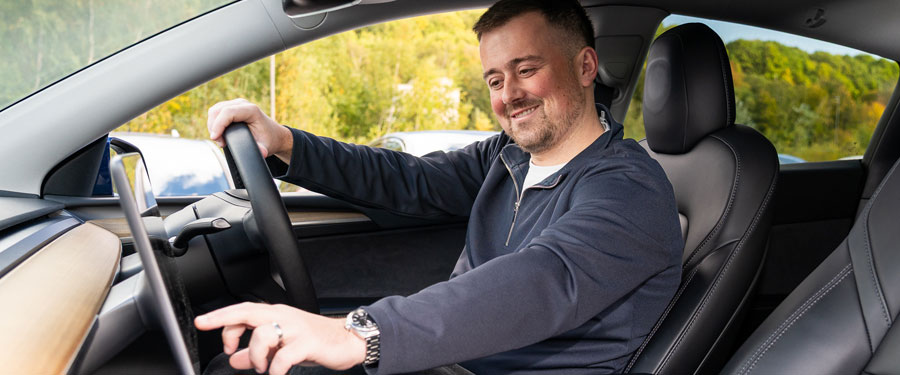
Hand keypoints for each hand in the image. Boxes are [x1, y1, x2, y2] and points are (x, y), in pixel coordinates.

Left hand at [195, 302, 365, 373]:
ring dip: (256, 355)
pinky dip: (275, 369)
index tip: (205, 325)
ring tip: (262, 367)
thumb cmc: (314, 341)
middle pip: (248, 311)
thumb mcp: (281, 347)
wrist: (346, 341)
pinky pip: (283, 357)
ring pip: (263, 334)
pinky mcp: (308, 343)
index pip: (243, 310)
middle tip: (204, 324)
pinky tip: (277, 373)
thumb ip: (256, 352)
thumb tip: (235, 359)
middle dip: (223, 318)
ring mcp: (296, 329)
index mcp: (276, 314)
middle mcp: (284, 317)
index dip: (222, 318)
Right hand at [207, 98, 293, 161]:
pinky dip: (214, 122)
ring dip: (212, 125)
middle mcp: (243, 104)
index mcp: (251, 110)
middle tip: (221, 142)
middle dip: (214, 127)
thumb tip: (261, 153)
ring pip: (214, 110)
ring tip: (220, 139)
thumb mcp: (266, 147)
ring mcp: (236, 104)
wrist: (273, 135)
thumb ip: (262, 150)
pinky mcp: (231, 107)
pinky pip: (216, 112)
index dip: (218, 125)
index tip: (215, 138)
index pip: (228, 112)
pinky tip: (219, 133)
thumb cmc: (269, 139)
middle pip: (218, 110)